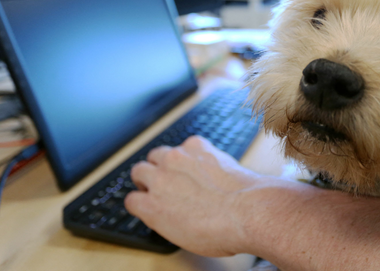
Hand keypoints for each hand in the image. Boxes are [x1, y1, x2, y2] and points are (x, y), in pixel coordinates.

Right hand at [124, 135, 264, 256]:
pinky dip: (193, 152)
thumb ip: (167, 219)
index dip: (143, 201)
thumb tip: (170, 212)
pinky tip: (205, 163)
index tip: (151, 201)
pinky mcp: (196, 145)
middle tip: (164, 183)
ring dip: (166, 161)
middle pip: (139, 170)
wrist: (247, 210)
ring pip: (158, 153)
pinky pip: (187, 144)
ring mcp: (176, 159)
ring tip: (182, 171)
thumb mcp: (183, 236)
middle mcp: (159, 179)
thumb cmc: (221, 230)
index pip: (132, 200)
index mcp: (151, 208)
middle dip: (149, 177)